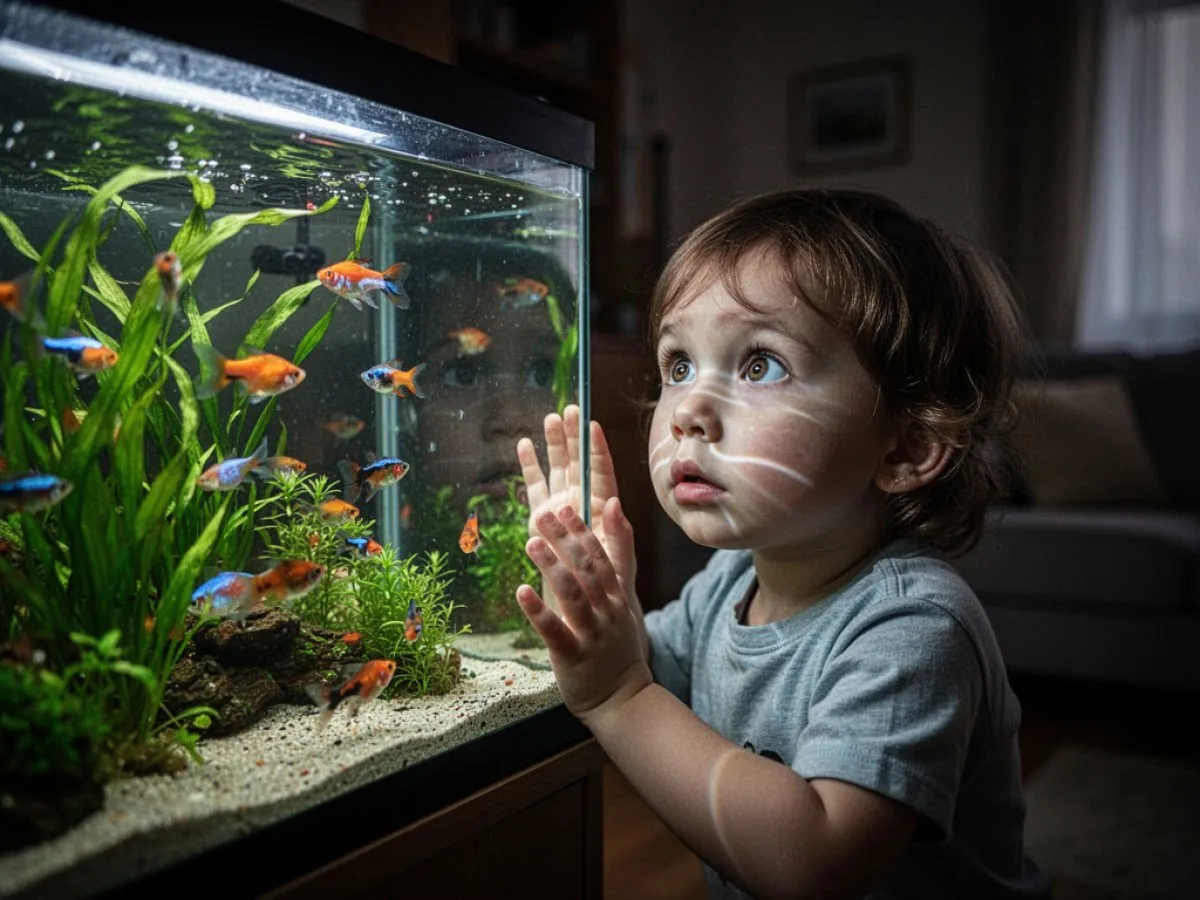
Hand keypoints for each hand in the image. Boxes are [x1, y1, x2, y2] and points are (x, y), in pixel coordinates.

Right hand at [517, 404, 636, 599]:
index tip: (591, 425)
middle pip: (579, 462)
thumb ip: (619, 534)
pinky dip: (530, 466)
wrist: (590, 602)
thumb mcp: (621, 561)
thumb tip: (615, 503)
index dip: (597, 449)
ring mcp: (561, 507)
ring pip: (558, 468)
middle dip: (574, 436)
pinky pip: (535, 486)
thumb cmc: (612, 582)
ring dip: (553, 444)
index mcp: (603, 507)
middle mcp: (582, 501)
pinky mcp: (541, 517)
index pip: (601, 472)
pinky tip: (525, 444)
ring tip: (550, 418)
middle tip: (570, 409)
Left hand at [517, 505, 651, 725]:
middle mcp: (607, 612)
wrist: (623, 700)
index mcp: (616, 599)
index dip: (581, 531)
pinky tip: (521, 592)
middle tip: (541, 517)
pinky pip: (555, 630)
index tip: (565, 508)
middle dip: (563, 539)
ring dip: (550, 566)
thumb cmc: (616, 650)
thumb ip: (614, 576)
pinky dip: (538, 610)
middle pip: (585, 568)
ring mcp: (592, 634)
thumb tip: (610, 543)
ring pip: (572, 593)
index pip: (600, 557)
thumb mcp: (624, 609)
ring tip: (531, 543)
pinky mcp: (573, 656)